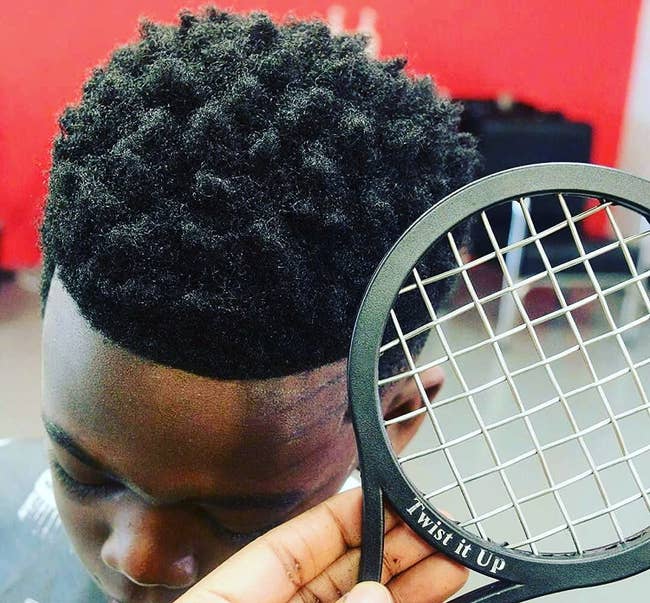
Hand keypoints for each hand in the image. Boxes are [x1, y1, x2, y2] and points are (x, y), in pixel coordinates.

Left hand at [175, 488, 467, 602]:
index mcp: (231, 597)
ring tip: (452, 558)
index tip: (385, 495)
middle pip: (337, 572)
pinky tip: (435, 594)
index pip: (292, 543)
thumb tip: (375, 590)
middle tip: (436, 526)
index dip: (342, 516)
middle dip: (391, 548)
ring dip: (410, 584)